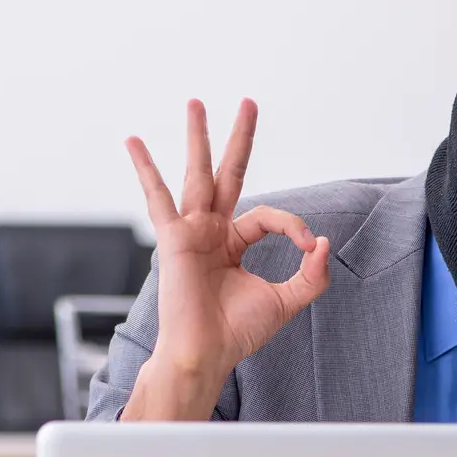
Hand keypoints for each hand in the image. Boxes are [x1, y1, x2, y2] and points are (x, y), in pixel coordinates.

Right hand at [122, 99, 329, 416]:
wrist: (206, 353)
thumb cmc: (237, 332)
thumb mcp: (287, 300)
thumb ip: (311, 274)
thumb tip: (322, 241)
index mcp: (234, 242)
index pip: (269, 216)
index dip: (292, 226)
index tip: (307, 246)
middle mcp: (211, 231)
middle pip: (228, 173)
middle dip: (239, 138)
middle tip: (249, 102)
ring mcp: (190, 231)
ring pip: (197, 174)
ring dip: (198, 137)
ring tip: (196, 102)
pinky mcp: (172, 239)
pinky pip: (157, 198)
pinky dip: (146, 169)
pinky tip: (134, 142)